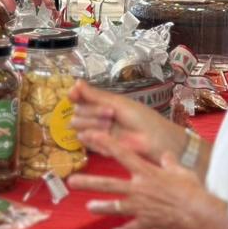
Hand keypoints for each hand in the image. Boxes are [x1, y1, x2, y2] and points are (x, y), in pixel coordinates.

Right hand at [69, 80, 188, 166]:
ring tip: (110, 126)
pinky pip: (85, 140)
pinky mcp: (98, 146)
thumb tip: (76, 82)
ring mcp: (97, 131)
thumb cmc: (141, 118)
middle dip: (92, 112)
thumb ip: (95, 95)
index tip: (73, 94)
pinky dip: (94, 137)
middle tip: (110, 114)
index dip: (74, 95)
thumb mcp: (118, 103)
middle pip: (77, 111)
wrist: (154, 140)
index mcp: (102, 103)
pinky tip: (107, 136)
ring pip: (78, 125)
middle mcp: (96, 116)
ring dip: (93, 124)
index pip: (79, 97)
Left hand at [71, 137, 213, 228]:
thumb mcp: (182, 171)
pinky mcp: (145, 223)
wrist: (199, 214)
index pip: (122, 154)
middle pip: (109, 184)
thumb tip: (166, 155)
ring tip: (88, 207)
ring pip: (114, 207)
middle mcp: (139, 189)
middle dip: (88, 182)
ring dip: (101, 207)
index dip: (104, 143)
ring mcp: (140, 207)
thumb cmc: (193, 190)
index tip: (88, 136)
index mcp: (147, 173)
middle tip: (71, 181)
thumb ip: (170, 163)